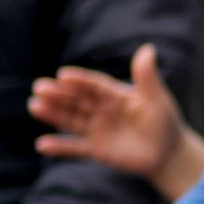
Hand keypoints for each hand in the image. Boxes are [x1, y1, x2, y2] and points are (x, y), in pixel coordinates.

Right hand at [31, 45, 203, 198]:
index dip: (79, 80)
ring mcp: (97, 129)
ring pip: (71, 119)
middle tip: (39, 87)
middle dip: (58, 94)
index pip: (93, 85)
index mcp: (114, 94)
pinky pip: (75, 147)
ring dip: (53, 113)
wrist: (169, 154)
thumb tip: (147, 49)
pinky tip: (42, 145)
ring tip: (34, 106)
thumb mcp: (156, 98)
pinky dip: (60, 147)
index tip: (63, 75)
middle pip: (77, 100)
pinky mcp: (96, 150)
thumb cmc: (165, 122)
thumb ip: (147, 77)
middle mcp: (102, 109)